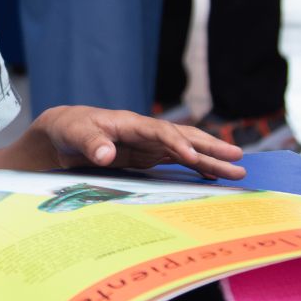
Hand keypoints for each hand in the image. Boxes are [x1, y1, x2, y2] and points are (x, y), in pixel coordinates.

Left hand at [36, 106, 245, 179]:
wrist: (62, 132)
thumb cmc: (69, 129)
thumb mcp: (75, 134)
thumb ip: (91, 143)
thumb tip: (106, 154)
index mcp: (129, 123)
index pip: (159, 132)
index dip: (176, 143)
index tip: (192, 159)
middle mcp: (144, 132)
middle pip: (182, 137)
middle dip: (209, 147)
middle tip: (238, 158)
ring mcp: (148, 145)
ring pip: (185, 150)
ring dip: (210, 159)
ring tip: (238, 170)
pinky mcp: (146, 157)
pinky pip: (176, 161)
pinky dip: (196, 167)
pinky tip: (213, 176)